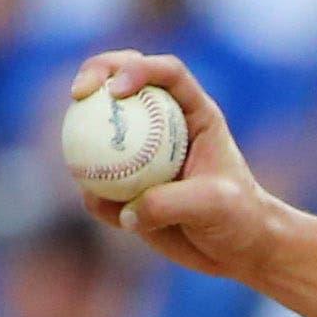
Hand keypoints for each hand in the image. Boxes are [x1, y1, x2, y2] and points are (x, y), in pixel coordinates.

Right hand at [68, 51, 289, 283]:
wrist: (238, 248)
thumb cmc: (239, 218)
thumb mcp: (213, 206)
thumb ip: (170, 203)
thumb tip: (126, 210)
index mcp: (195, 113)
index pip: (167, 73)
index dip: (138, 68)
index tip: (116, 90)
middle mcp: (164, 123)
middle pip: (123, 78)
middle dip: (95, 72)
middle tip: (77, 94)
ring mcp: (140, 151)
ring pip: (99, 128)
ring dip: (80, 133)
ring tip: (78, 161)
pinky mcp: (126, 183)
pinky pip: (98, 183)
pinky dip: (97, 194)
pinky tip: (113, 216)